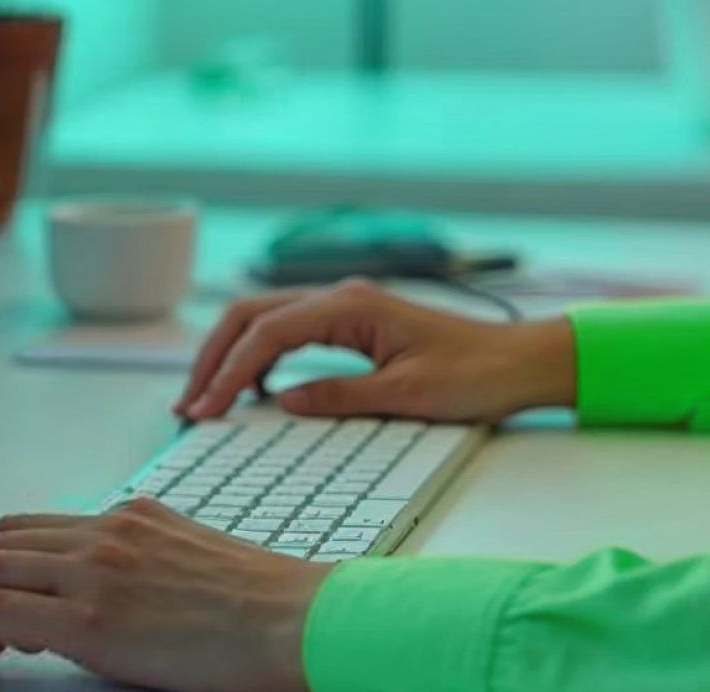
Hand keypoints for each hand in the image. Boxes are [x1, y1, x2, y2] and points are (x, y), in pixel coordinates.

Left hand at [0, 497, 322, 689]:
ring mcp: (95, 569)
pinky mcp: (88, 618)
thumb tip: (111, 601)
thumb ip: (146, 565)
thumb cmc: (263, 607)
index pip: (38, 527)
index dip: (3, 565)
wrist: (296, 620)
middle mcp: (107, 531)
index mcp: (135, 517)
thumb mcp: (194, 562)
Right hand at [175, 278, 576, 422]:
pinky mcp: (356, 324)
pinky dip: (263, 356)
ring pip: (267, 320)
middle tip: (190, 405)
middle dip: (214, 358)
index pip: (266, 334)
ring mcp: (348, 307)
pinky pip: (292, 332)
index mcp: (351, 306)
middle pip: (252, 315)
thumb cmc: (475, 375)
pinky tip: (257, 391)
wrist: (519, 361)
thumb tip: (281, 401)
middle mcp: (343, 297)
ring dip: (233, 355)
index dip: (227, 373)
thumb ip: (341, 396)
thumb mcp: (406, 395)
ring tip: (210, 400)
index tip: (203, 412)